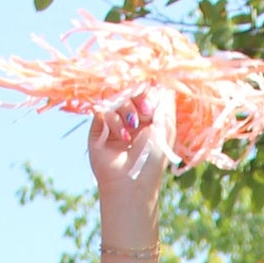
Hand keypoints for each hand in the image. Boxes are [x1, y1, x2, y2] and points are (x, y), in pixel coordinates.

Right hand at [88, 88, 175, 215]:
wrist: (131, 182)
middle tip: (145, 113)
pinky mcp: (98, 125)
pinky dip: (114, 119)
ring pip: (116, 96)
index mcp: (147, 116)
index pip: (144, 88)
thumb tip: (162, 81)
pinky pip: (104, 108)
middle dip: (138, 98)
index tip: (153, 105)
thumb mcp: (165, 128)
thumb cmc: (151, 159)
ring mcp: (113, 119)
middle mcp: (130, 115)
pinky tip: (122, 136)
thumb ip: (165, 102)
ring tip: (132, 129)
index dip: (148, 91)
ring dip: (127, 110)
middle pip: (129, 88)